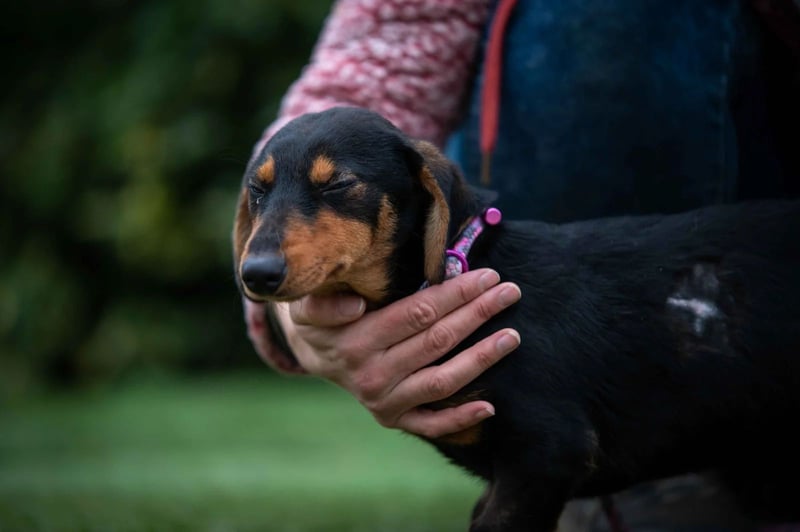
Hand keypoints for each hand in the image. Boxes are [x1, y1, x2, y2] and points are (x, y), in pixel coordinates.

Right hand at [248, 268, 520, 437]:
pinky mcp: (393, 420)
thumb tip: (354, 308)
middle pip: (437, 342)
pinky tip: (490, 405)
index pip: (417, 314)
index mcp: (356, 342)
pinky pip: (431, 424)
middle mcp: (372, 377)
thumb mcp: (309, 305)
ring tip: (512, 336)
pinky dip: (460, 418)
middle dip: (477, 314)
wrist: (314, 355)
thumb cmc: (322, 319)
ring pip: (442, 381)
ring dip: (481, 358)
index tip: (487, 276)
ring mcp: (384, 403)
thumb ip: (325, 304)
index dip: (455, 294)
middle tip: (510, 293)